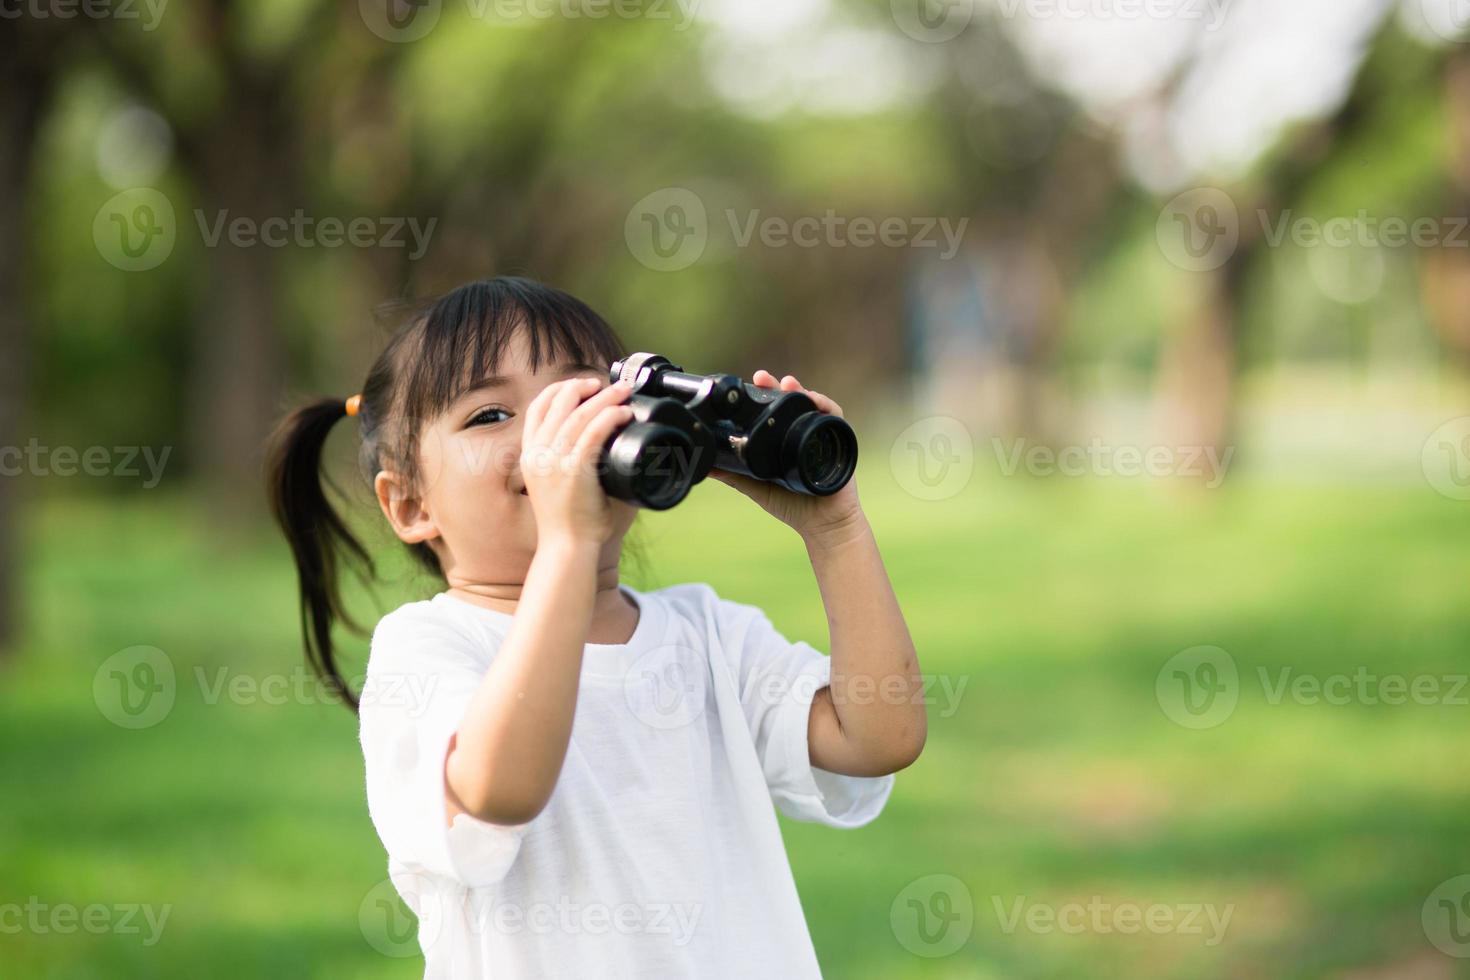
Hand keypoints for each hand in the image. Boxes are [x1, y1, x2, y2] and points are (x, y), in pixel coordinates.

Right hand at [520, 377, 633, 545]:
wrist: (566, 548)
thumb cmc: (569, 522)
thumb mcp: (556, 484)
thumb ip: (568, 462)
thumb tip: (596, 445)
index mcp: (530, 455)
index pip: (538, 409)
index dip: (560, 390)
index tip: (582, 385)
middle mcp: (538, 454)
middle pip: (559, 404)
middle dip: (585, 387)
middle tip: (607, 383)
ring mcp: (554, 462)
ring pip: (579, 415)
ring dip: (604, 398)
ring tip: (623, 392)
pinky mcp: (573, 471)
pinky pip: (593, 434)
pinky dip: (609, 418)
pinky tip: (623, 413)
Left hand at [707, 370, 865, 543]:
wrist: (823, 525)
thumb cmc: (793, 507)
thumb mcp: (757, 487)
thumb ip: (735, 475)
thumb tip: (706, 467)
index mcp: (784, 441)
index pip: (774, 412)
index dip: (764, 395)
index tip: (750, 383)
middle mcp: (802, 434)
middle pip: (792, 403)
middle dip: (778, 387)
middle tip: (762, 377)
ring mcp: (821, 436)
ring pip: (812, 405)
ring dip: (800, 391)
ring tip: (787, 383)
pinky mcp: (839, 441)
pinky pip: (835, 416)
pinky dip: (825, 405)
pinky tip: (812, 400)